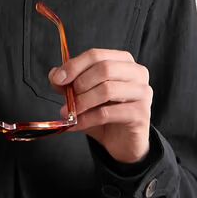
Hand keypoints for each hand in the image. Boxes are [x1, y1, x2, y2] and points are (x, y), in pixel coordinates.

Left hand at [49, 48, 151, 165]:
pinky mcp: (140, 114)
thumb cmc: (106, 116)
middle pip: (104, 68)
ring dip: (82, 102)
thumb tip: (54, 74)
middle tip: (66, 99)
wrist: (122, 142)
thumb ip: (70, 84)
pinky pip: (107, 113)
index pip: (97, 55)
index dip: (74, 65)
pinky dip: (86, 119)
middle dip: (80, 84)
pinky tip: (75, 125)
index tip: (57, 79)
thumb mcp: (84, 97)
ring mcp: (142, 92)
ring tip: (68, 114)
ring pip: (107, 90)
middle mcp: (137, 73)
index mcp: (124, 61)